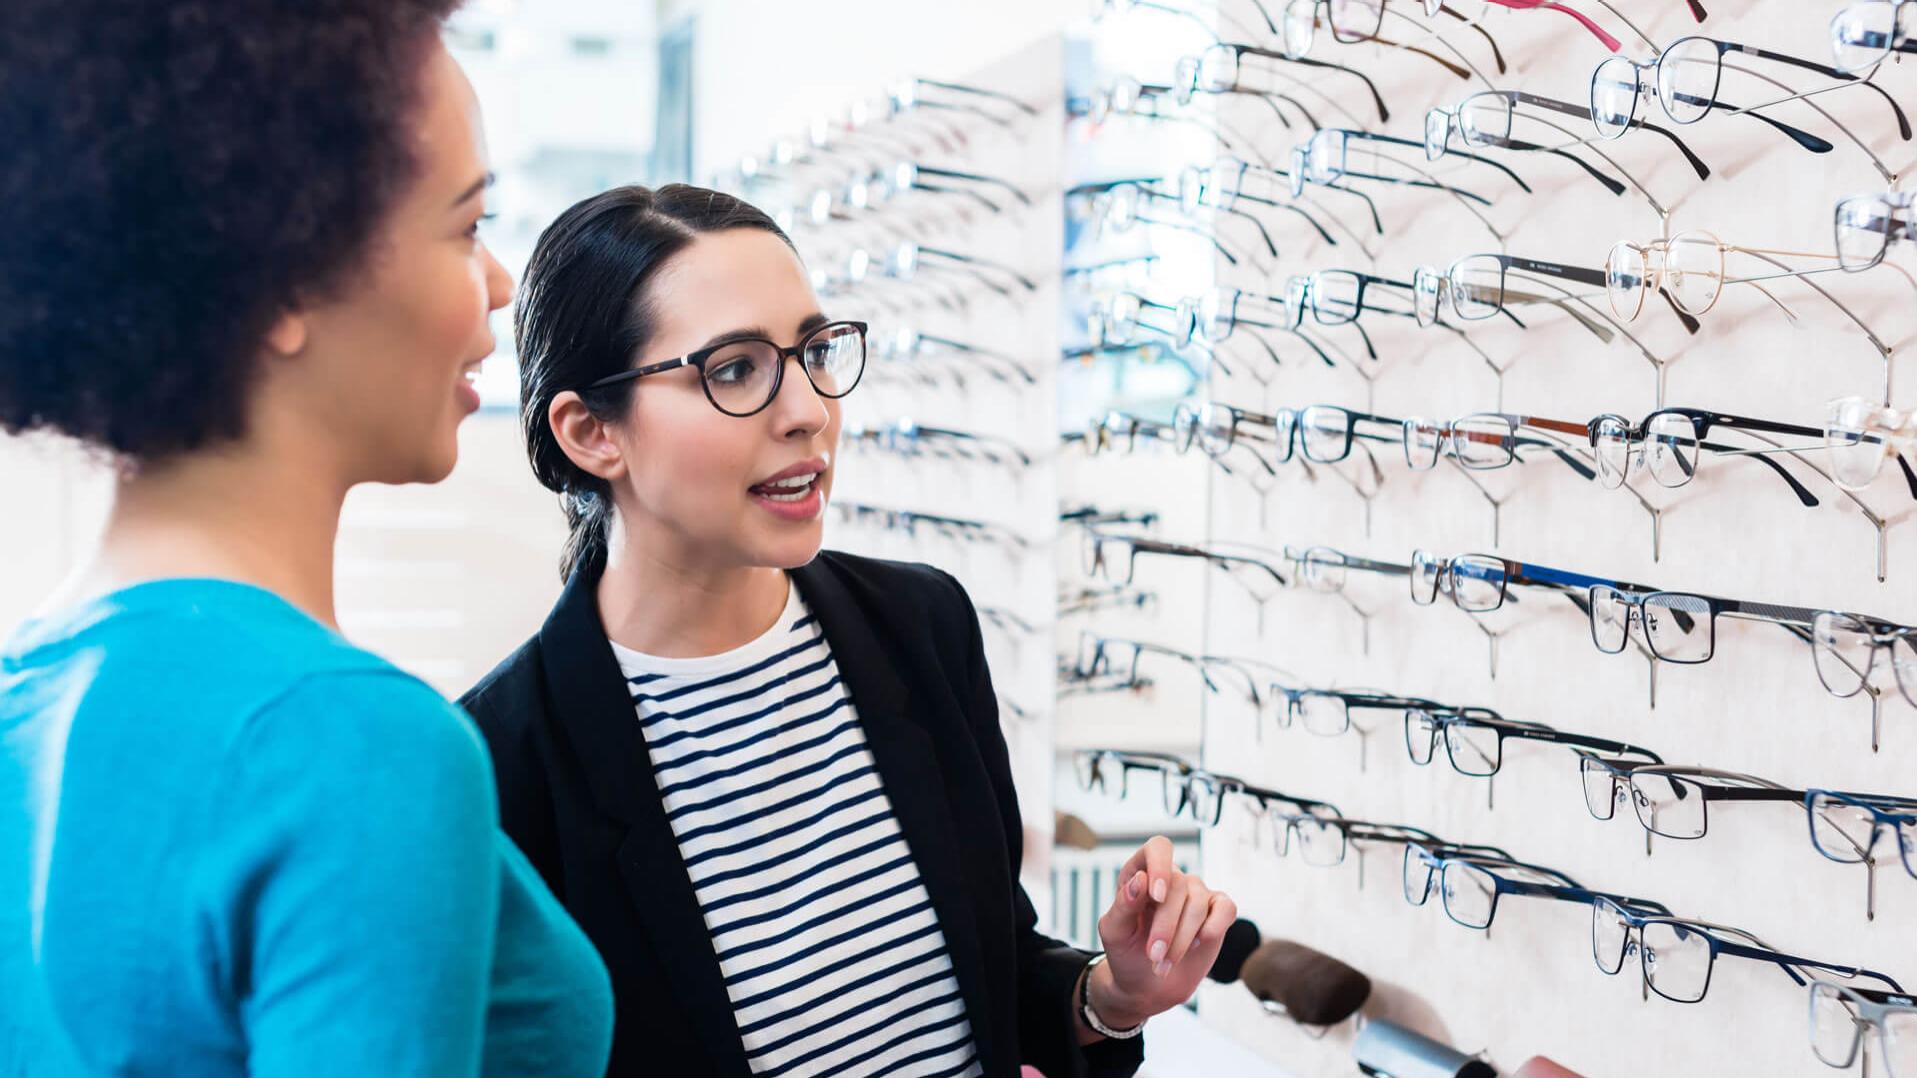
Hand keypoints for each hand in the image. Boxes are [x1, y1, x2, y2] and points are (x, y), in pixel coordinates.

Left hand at [1087, 835, 1235, 1029]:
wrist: (1147, 986)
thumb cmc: (1126, 953)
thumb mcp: (1114, 932)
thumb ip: (1123, 905)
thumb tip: (1141, 880)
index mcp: (1141, 873)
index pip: (1158, 848)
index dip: (1161, 866)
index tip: (1157, 897)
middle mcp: (1171, 879)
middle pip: (1179, 885)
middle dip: (1167, 925)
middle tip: (1153, 956)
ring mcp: (1196, 894)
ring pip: (1199, 902)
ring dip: (1183, 938)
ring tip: (1164, 963)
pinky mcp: (1217, 913)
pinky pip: (1226, 909)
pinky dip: (1214, 927)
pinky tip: (1197, 944)